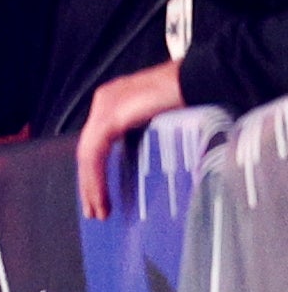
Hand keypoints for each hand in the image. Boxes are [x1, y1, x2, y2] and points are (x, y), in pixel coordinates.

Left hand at [75, 59, 187, 219]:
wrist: (204, 79)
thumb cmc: (195, 97)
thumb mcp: (164, 119)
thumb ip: (146, 133)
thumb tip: (142, 161)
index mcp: (115, 99)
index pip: (98, 141)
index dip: (97, 170)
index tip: (100, 195)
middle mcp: (104, 100)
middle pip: (89, 149)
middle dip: (90, 183)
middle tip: (94, 212)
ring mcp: (105, 106)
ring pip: (88, 155)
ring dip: (91, 186)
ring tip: (99, 211)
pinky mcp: (111, 118)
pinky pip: (94, 154)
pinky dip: (96, 178)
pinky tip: (101, 198)